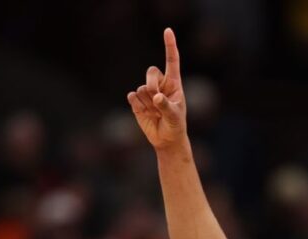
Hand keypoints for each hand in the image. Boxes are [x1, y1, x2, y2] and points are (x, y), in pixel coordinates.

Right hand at [128, 28, 185, 150]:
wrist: (166, 139)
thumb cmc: (175, 125)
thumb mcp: (175, 117)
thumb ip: (167, 106)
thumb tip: (156, 96)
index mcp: (174, 83)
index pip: (172, 61)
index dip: (170, 45)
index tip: (168, 30)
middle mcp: (160, 84)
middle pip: (151, 72)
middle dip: (152, 85)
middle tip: (158, 101)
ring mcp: (147, 92)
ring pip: (141, 88)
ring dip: (148, 103)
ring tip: (156, 114)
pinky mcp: (136, 101)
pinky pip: (132, 97)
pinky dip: (138, 106)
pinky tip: (146, 114)